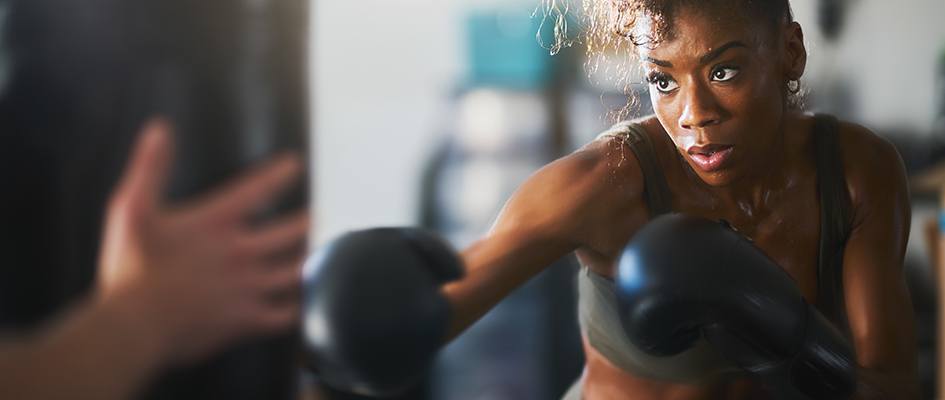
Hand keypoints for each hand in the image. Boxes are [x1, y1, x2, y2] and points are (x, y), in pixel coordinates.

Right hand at [96, 119, 308, 365]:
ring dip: (311, 259)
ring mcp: (248, 288)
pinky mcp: (247, 320)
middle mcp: (241, 252)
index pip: (258, 189)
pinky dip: (302, 306)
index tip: (296, 164)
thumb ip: (149, 167)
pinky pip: (288, 314)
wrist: (133, 328)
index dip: (281, 173)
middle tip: (315, 215)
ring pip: (296, 270)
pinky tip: (308, 301)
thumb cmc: (130, 268)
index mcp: (216, 224)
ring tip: (319, 253)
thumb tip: (160, 128)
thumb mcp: (131, 209)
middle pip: (291, 232)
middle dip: (306, 221)